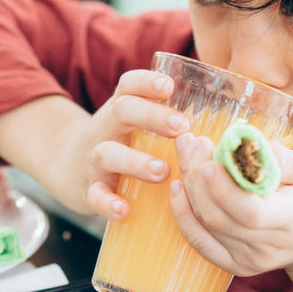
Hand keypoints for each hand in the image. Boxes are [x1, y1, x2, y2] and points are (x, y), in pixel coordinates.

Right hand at [49, 70, 192, 219]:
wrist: (66, 166)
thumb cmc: (119, 142)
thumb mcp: (133, 122)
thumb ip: (166, 117)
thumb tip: (225, 117)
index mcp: (120, 109)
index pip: (128, 85)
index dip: (147, 82)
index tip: (169, 85)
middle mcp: (105, 128)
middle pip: (121, 111)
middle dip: (151, 116)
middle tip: (181, 126)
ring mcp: (93, 159)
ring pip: (107, 154)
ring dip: (135, 162)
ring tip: (163, 171)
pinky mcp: (87, 188)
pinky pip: (95, 195)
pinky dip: (108, 203)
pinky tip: (124, 209)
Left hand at [169, 134, 292, 291]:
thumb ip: (292, 163)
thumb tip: (262, 147)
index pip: (251, 213)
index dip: (224, 190)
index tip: (209, 160)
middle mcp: (267, 247)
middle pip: (220, 216)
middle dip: (198, 176)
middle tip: (192, 141)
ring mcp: (248, 260)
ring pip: (206, 224)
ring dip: (189, 185)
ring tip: (187, 150)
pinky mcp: (233, 264)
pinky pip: (200, 241)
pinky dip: (183, 215)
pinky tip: (178, 186)